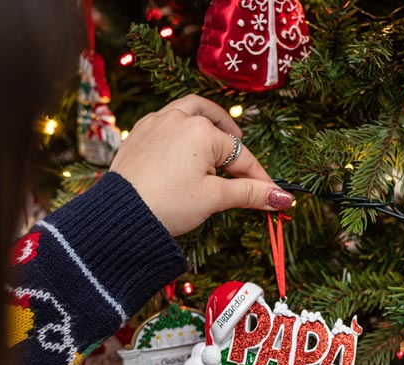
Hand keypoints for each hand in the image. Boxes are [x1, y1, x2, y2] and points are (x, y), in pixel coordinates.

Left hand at [109, 94, 292, 235]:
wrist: (120, 215)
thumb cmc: (168, 204)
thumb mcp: (214, 198)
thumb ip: (250, 193)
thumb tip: (282, 197)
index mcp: (202, 131)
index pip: (240, 156)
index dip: (259, 178)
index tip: (273, 196)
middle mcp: (179, 117)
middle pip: (214, 119)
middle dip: (231, 136)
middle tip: (239, 156)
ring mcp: (155, 122)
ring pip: (187, 110)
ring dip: (204, 121)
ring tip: (213, 140)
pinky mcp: (138, 133)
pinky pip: (164, 120)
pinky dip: (179, 128)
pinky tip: (180, 148)